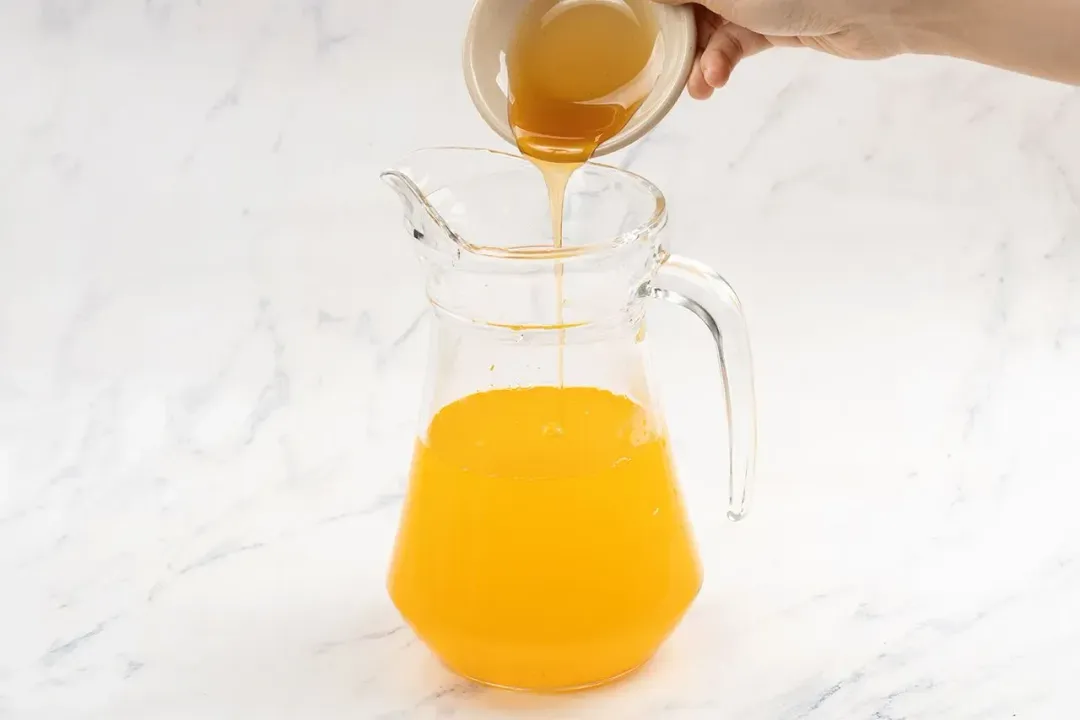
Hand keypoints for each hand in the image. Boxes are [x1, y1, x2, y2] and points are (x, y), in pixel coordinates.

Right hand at [655, 0, 918, 97]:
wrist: (873, 6)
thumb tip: (649, 0)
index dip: (660, 8)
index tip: (640, 29)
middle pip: (692, 4)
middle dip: (678, 38)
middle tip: (666, 64)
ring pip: (714, 27)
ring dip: (701, 59)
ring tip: (699, 86)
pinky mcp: (777, 21)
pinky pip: (738, 42)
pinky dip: (724, 63)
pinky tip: (714, 80)